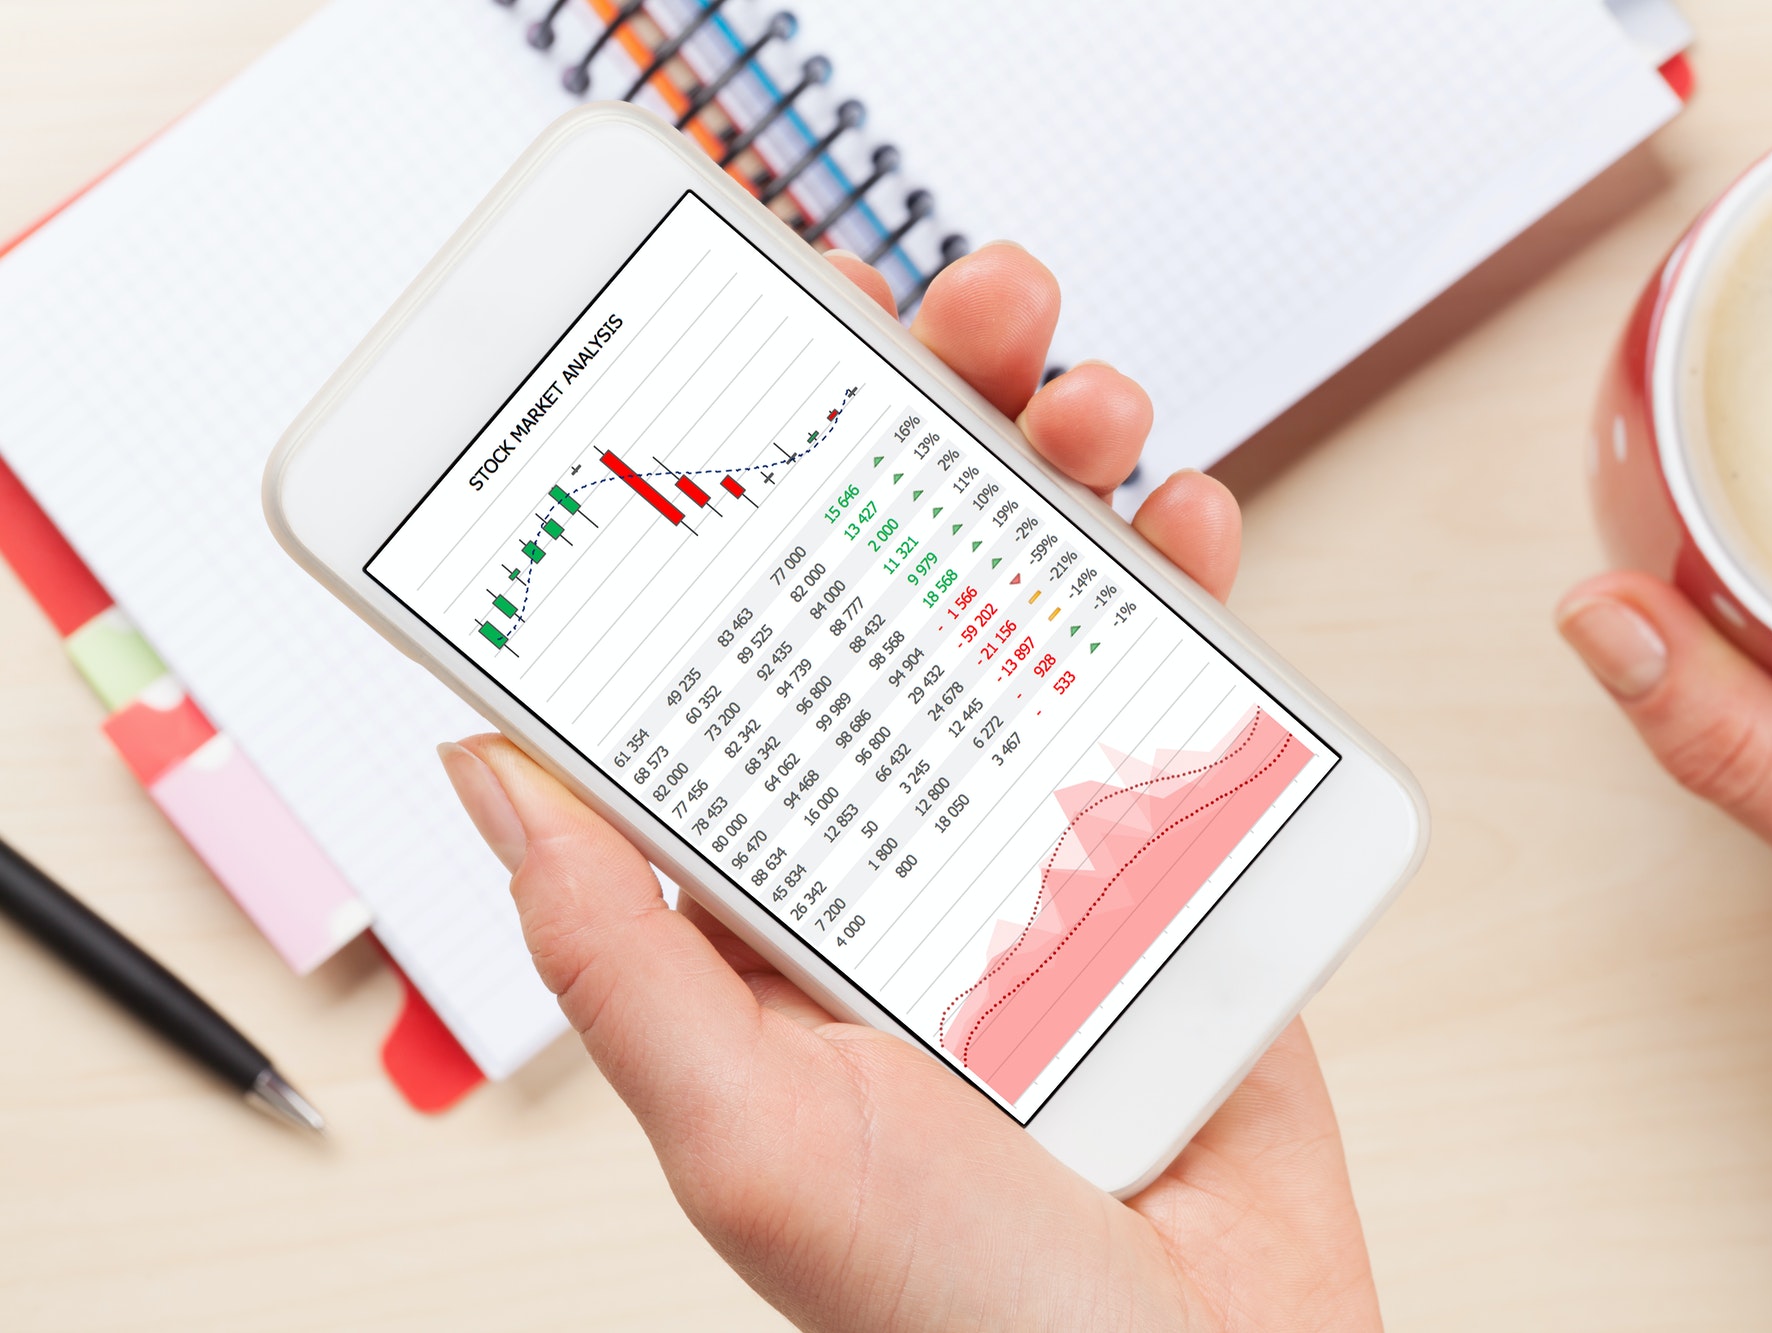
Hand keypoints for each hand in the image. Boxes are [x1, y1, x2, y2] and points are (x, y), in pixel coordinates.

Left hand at [439, 244, 1382, 1330]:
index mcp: (776, 889)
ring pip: (1046, 600)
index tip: (759, 365)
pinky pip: (1188, 681)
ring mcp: (1046, 833)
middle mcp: (903, 841)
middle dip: (933, 426)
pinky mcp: (1175, 848)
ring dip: (1062, 469)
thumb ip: (620, 961)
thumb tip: (487, 777)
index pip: (738, 648)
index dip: (742, 495)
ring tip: (1082, 400)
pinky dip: (1193, 580)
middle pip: (903, 583)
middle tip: (964, 317)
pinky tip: (1185, 515)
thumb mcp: (754, 1135)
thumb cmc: (961, 1314)